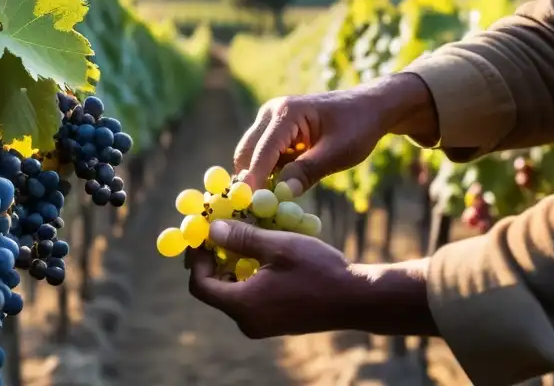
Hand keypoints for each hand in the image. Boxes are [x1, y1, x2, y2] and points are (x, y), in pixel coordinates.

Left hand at [188, 220, 438, 338]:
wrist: (356, 298)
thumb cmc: (318, 269)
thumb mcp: (277, 245)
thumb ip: (241, 238)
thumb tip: (211, 228)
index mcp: (243, 306)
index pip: (200, 284)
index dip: (197, 257)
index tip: (202, 232)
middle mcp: (247, 321)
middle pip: (214, 289)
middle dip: (213, 257)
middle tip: (218, 228)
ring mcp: (261, 324)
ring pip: (232, 291)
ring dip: (231, 263)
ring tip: (240, 233)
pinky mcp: (274, 320)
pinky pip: (249, 297)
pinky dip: (247, 274)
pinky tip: (259, 251)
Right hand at [234, 73, 435, 192]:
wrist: (369, 108)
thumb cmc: (357, 126)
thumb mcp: (337, 152)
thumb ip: (308, 172)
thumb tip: (281, 195)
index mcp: (286, 112)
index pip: (262, 151)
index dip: (254, 179)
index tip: (249, 207)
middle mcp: (271, 112)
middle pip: (246, 152)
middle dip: (249, 180)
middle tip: (256, 212)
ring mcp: (271, 121)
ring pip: (251, 156)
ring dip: (258, 178)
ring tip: (269, 206)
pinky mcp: (276, 132)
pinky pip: (264, 157)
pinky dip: (267, 174)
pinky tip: (279, 191)